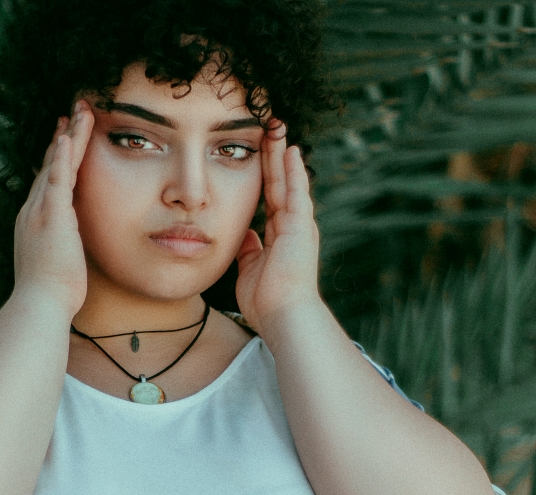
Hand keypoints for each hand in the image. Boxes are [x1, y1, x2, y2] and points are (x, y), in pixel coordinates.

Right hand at [11, 100, 93, 316]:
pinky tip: (68, 135)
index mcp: (34, 225)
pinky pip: (57, 179)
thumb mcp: (56, 269)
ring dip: (69, 138)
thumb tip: (68, 256)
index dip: (57, 162)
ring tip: (80, 112)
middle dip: (62, 140)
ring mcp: (39, 213)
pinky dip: (63, 157)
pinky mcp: (52, 217)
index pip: (48, 185)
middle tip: (71, 114)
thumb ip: (62, 253)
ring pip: (56, 166)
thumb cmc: (50, 297)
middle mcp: (32, 213)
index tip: (65, 142)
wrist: (39, 305)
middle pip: (50, 168)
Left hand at [234, 127, 320, 347]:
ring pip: (287, 181)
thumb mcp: (249, 270)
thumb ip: (249, 250)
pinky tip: (288, 148)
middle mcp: (292, 227)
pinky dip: (292, 170)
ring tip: (276, 126)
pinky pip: (296, 191)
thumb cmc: (266, 302)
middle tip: (266, 128)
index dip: (263, 176)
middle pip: (279, 183)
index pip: (270, 198)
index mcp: (279, 237)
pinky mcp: (301, 226)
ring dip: (281, 154)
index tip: (255, 154)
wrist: (284, 316)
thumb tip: (245, 235)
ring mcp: (298, 225)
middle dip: (272, 156)